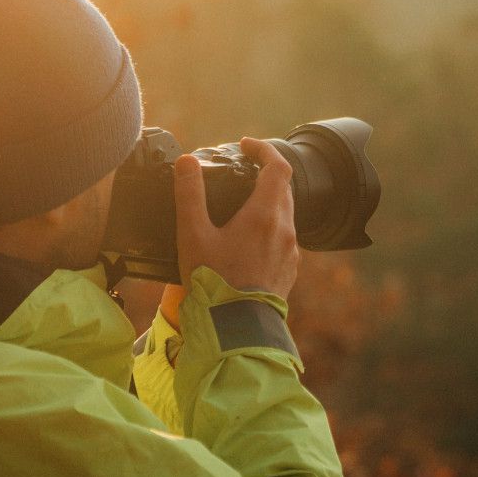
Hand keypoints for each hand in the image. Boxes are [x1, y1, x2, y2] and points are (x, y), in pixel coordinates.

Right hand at [172, 137, 298, 300]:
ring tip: (240, 206)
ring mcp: (290, 251)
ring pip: (285, 214)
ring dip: (267, 202)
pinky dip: (269, 227)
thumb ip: (190, 195)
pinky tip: (247, 240)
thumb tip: (187, 162)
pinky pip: (284, 238)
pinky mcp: (289, 270)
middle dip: (264, 174)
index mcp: (265, 215)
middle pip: (283, 188)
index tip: (245, 146)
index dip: (263, 149)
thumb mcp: (193, 235)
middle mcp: (285, 229)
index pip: (277, 166)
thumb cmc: (213, 283)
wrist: (236, 330)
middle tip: (240, 172)